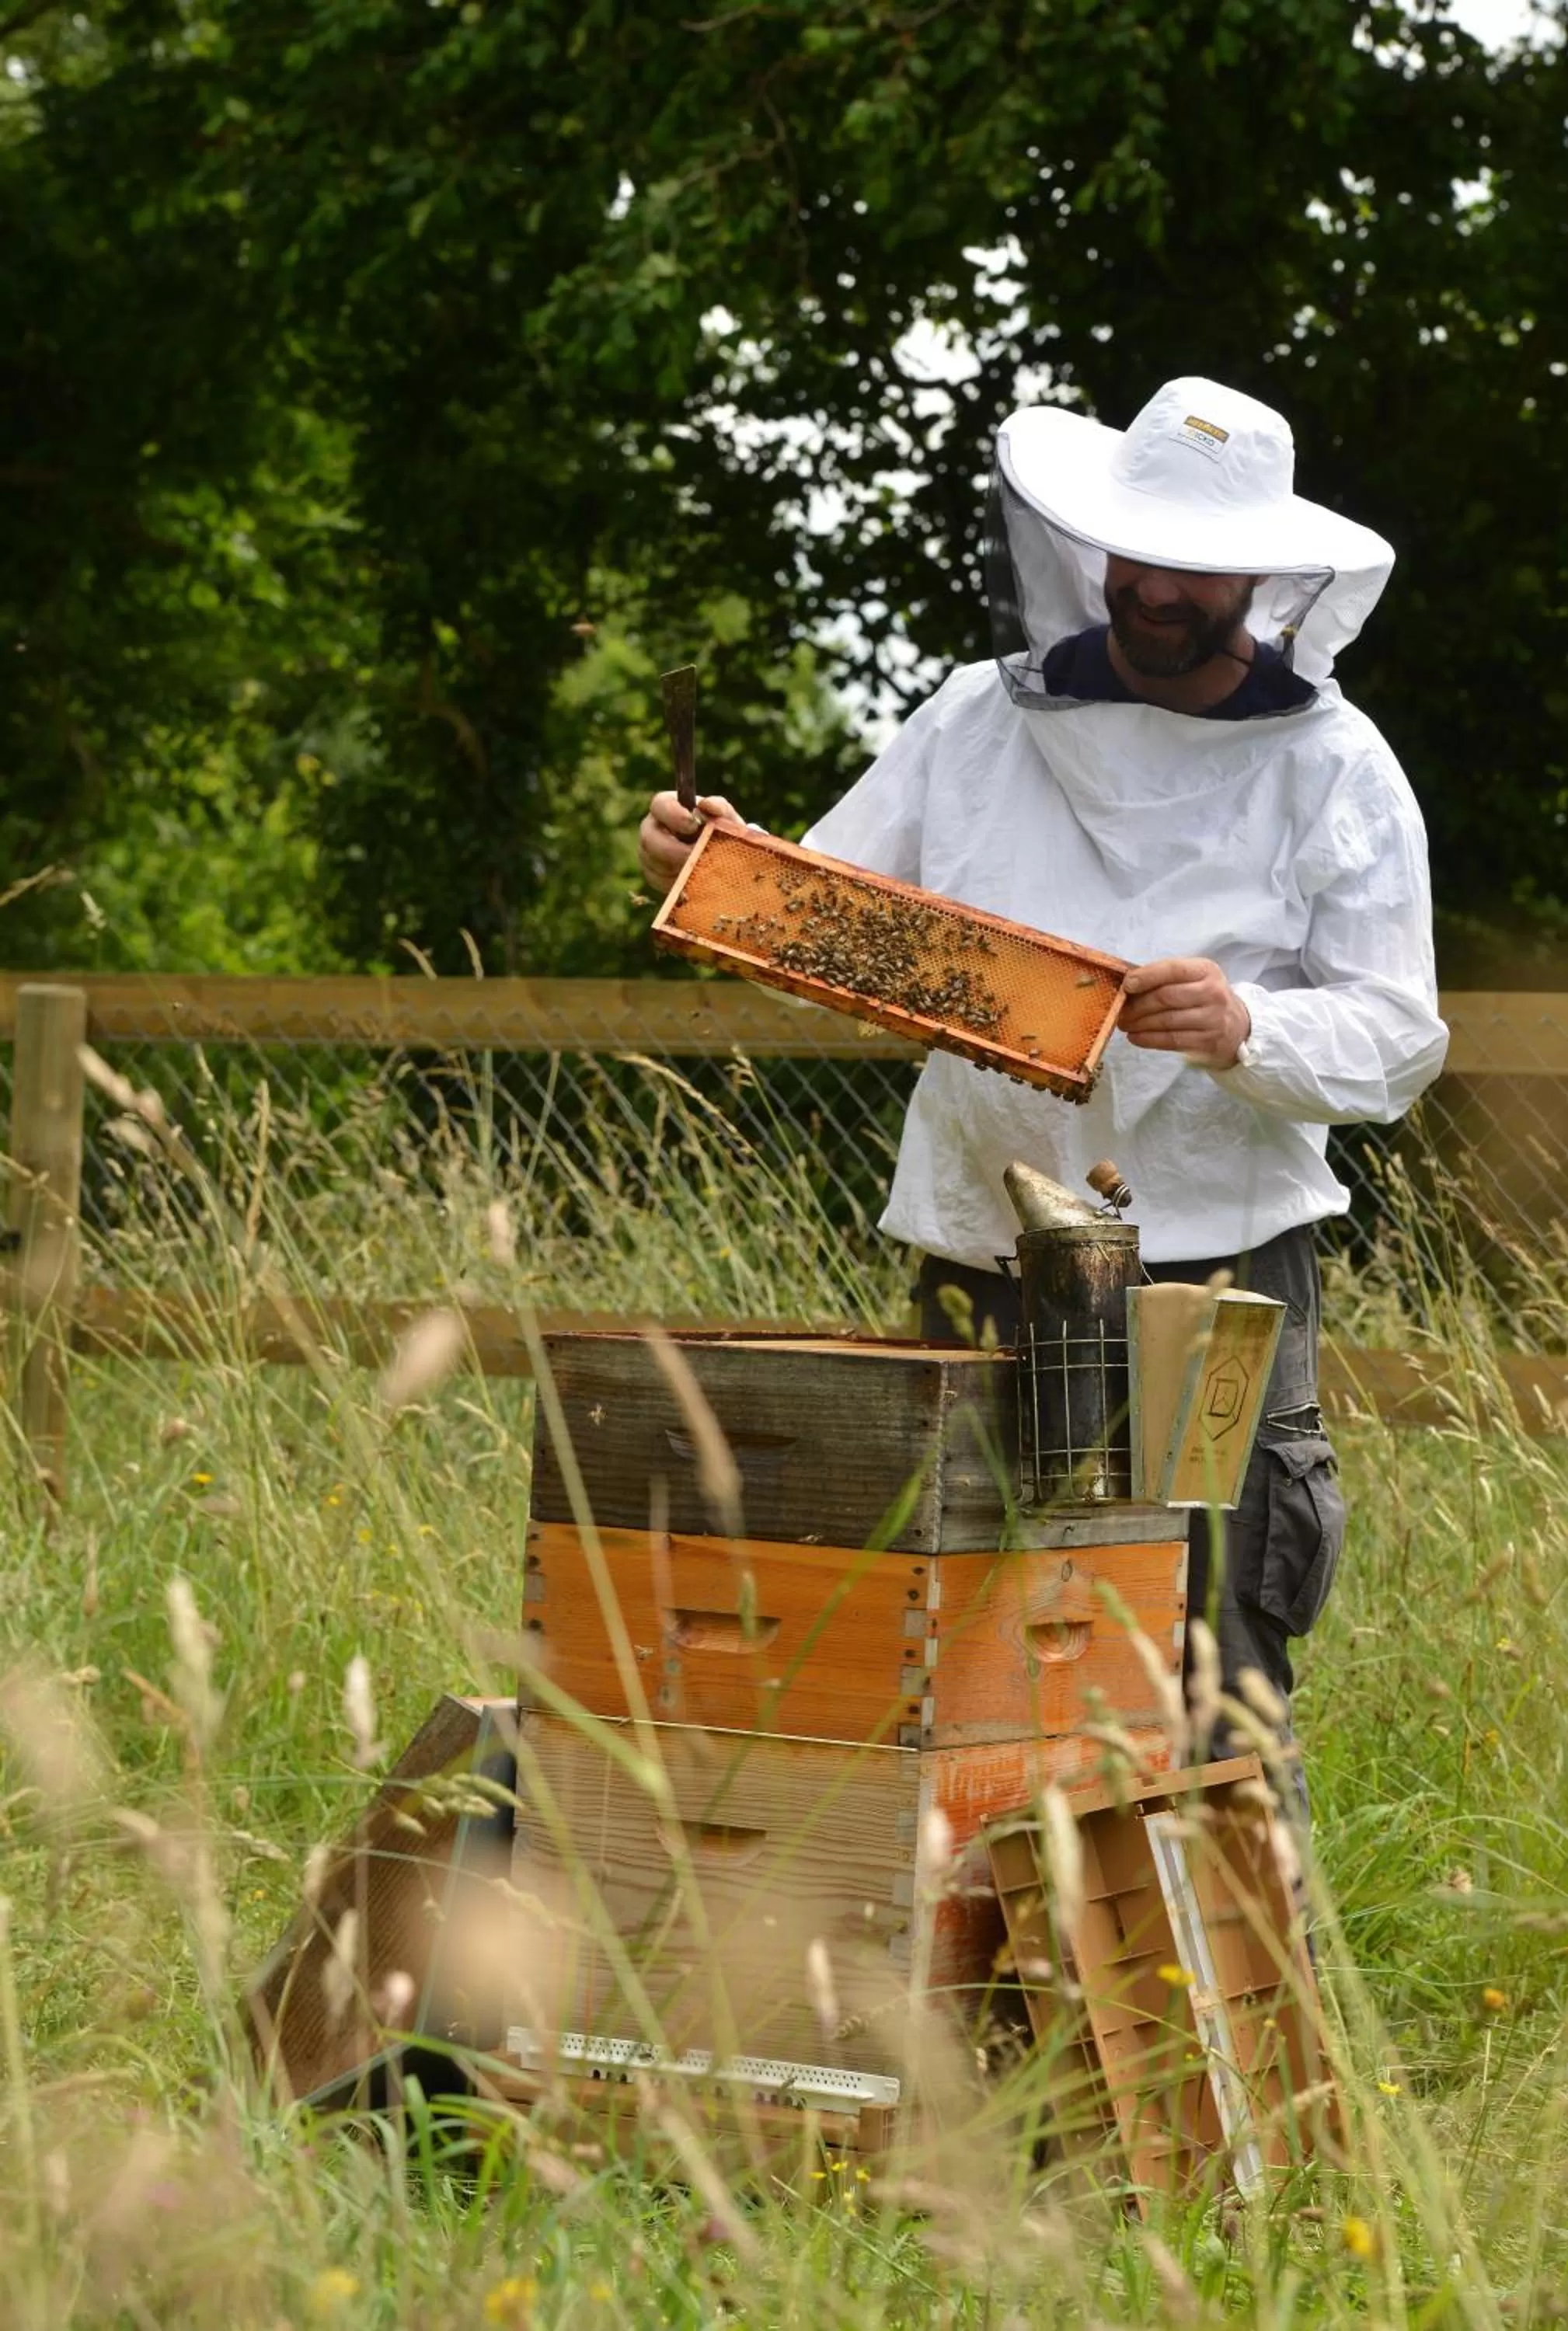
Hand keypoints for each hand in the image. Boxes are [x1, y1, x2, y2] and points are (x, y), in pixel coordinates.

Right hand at [637, 790, 747, 894]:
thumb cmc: (724, 834)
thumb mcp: (727, 820)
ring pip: (653, 862)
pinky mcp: (653, 875)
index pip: (659, 805)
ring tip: (700, 869)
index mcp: (669, 808)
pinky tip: (693, 881)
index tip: (693, 825)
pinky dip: (677, 882)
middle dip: (672, 849)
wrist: (726, 863)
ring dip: (677, 867)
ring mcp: (650, 852)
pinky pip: (658, 880)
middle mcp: (654, 828)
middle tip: (695, 855)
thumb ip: (720, 808)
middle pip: (648, 837)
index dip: (673, 815)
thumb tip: (707, 804)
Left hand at [1120, 956, 1250, 1068]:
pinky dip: (1148, 1039)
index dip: (1146, 976)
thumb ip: (1165, 978)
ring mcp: (1213, 1018)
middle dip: (1137, 1005)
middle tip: (1120, 1011)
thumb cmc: (1203, 998)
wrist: (1236, 1026)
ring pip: (1166, 1021)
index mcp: (1206, 970)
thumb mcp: (1193, 979)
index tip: (1126, 985)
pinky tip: (1135, 1037)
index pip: (1173, 969)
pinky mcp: (1208, 1041)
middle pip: (1166, 997)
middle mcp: (1213, 992)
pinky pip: (1171, 1040)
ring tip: (1124, 1024)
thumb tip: (1127, 984)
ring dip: (1139, 1023)